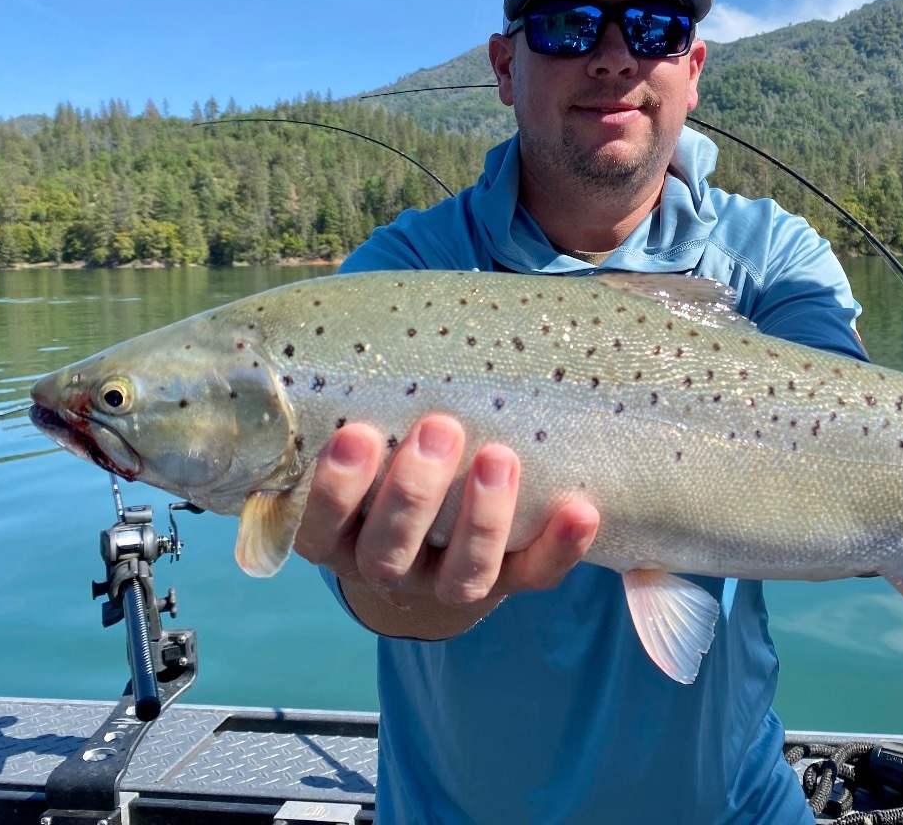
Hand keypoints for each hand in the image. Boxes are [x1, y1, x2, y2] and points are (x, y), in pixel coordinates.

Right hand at [293, 414, 598, 637]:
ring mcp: (449, 583)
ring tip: (499, 456)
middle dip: (414, 492)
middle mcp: (391, 568)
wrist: (439, 532)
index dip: (336, 490)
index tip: (356, 433)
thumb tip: (392, 319)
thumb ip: (373, 400)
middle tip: (439, 427)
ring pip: (463, 576)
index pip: (321, 531)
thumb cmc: (396, 456)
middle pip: (391, 552)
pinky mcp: (511, 582)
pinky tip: (581, 510)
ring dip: (483, 518)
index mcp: (343, 538)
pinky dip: (560, 546)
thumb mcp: (373, 437)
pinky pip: (536, 575)